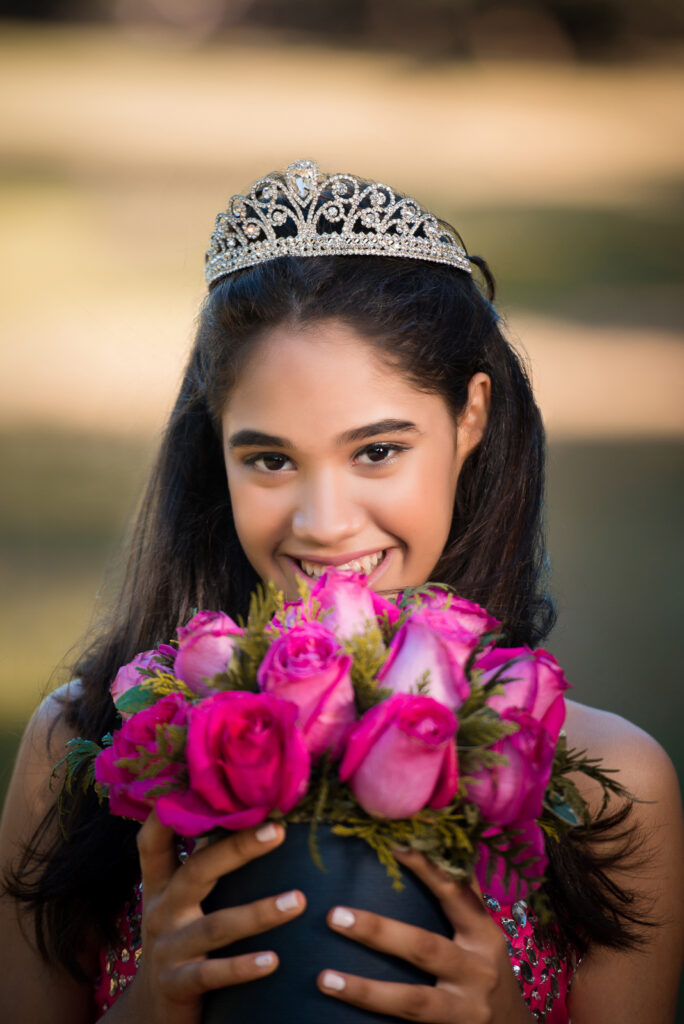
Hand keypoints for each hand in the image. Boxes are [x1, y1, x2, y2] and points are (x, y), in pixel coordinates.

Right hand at [111, 811, 306, 1023]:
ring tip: (298, 900)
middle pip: (196, 871)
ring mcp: (167, 949)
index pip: (154, 841)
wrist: (151, 1015)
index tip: (198, 782)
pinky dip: (243, 967)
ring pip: (215, 926)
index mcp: (160, 886)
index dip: (168, 812)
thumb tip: (244, 812)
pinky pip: (212, 974)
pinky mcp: (177, 986)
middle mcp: (160, 911)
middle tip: (279, 830)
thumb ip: (202, 863)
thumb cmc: (181, 942)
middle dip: (237, 848)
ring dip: (259, 913)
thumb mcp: (180, 903)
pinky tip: (274, 960)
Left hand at [317, 848, 533, 1022]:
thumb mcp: (483, 933)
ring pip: (412, 1001)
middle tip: (334, 915)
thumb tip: (435, 843)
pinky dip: (377, 1022)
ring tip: (325, 979)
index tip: (392, 845)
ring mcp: (464, 1009)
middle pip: (424, 948)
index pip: (454, 894)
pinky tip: (339, 1019)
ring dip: (366, 991)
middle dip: (379, 931)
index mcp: (483, 934)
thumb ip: (462, 895)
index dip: (427, 869)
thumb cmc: (489, 968)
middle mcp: (476, 971)